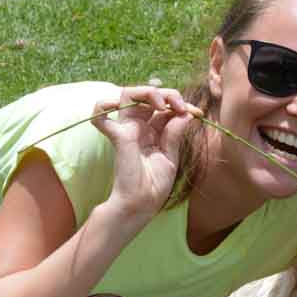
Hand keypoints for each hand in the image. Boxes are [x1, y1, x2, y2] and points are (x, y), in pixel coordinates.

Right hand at [91, 85, 200, 219]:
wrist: (142, 204)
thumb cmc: (154, 185)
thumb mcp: (171, 156)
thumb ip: (175, 134)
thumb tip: (186, 114)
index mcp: (153, 131)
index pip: (164, 107)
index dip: (180, 104)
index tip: (197, 113)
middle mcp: (139, 127)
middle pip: (147, 95)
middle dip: (167, 94)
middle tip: (181, 107)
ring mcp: (127, 129)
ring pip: (127, 94)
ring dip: (146, 92)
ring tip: (161, 104)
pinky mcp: (119, 136)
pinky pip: (99, 117)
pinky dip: (101, 106)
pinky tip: (113, 105)